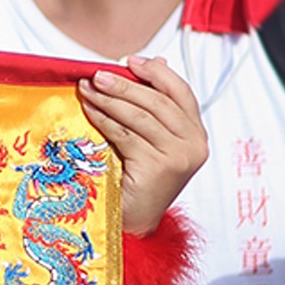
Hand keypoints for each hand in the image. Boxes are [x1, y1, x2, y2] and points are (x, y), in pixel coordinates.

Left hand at [78, 54, 206, 237]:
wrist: (133, 223)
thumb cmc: (137, 180)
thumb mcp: (150, 140)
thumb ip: (153, 107)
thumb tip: (154, 61)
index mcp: (197, 134)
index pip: (181, 92)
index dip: (156, 73)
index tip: (130, 61)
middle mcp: (194, 145)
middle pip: (158, 101)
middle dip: (125, 84)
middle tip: (97, 75)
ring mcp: (179, 156)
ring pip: (140, 116)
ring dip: (109, 99)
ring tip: (87, 89)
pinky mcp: (158, 167)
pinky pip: (125, 134)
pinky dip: (104, 118)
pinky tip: (89, 110)